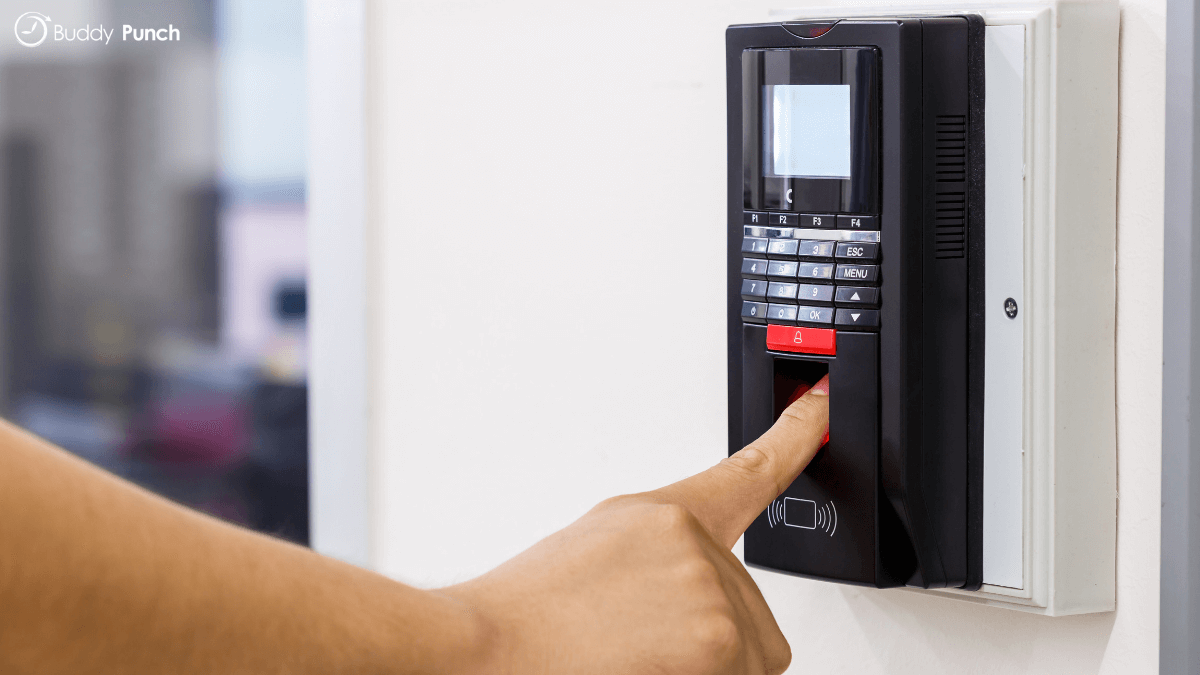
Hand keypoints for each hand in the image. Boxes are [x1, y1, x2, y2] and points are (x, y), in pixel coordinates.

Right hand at [446, 376, 829, 674]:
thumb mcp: (599, 553)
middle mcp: (693, 543)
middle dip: (710, 639)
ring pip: (750, 653)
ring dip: (709, 668)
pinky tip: (651, 669)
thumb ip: (665, 556)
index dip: (797, 436)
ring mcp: (710, 590)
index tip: (824, 406)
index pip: (749, 469)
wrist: (488, 649)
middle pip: (748, 610)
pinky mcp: (719, 639)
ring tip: (635, 660)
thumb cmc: (531, 616)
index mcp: (663, 515)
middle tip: (639, 645)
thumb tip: (698, 585)